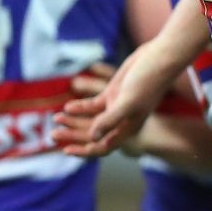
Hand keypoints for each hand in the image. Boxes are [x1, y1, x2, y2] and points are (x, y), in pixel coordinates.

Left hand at [56, 46, 171, 157]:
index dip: (85, 151)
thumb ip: (110, 120)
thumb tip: (92, 137)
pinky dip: (80, 107)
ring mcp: (116, 107)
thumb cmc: (148, 82)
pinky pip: (92, 105)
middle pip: (93, 134)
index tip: (66, 150)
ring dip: (74, 121)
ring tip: (56, 119)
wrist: (158, 59)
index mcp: (127, 128)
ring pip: (90, 120)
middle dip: (73, 135)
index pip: (103, 146)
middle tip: (53, 135)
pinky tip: (67, 107)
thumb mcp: (128, 102)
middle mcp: (121, 121)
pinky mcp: (113, 94)